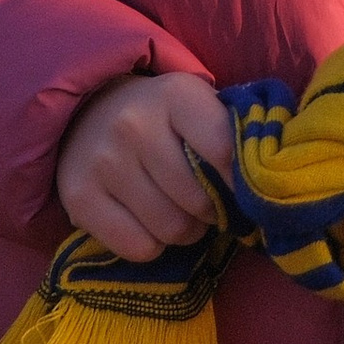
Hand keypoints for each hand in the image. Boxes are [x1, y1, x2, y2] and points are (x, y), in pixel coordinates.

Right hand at [55, 71, 233, 262]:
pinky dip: (151, 244)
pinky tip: (146, 220)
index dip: (241, 183)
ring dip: (184, 231)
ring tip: (178, 211)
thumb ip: (230, 137)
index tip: (244, 191)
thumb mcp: (197, 108)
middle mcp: (133, 124)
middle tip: (206, 203)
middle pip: (198, 200)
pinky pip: (138, 249)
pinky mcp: (78, 197)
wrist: (89, 111)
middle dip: (211, 211)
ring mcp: (103, 161)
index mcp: (174, 95)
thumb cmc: (161, 117)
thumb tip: (265, 186)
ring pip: (171, 230)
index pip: (223, 150)